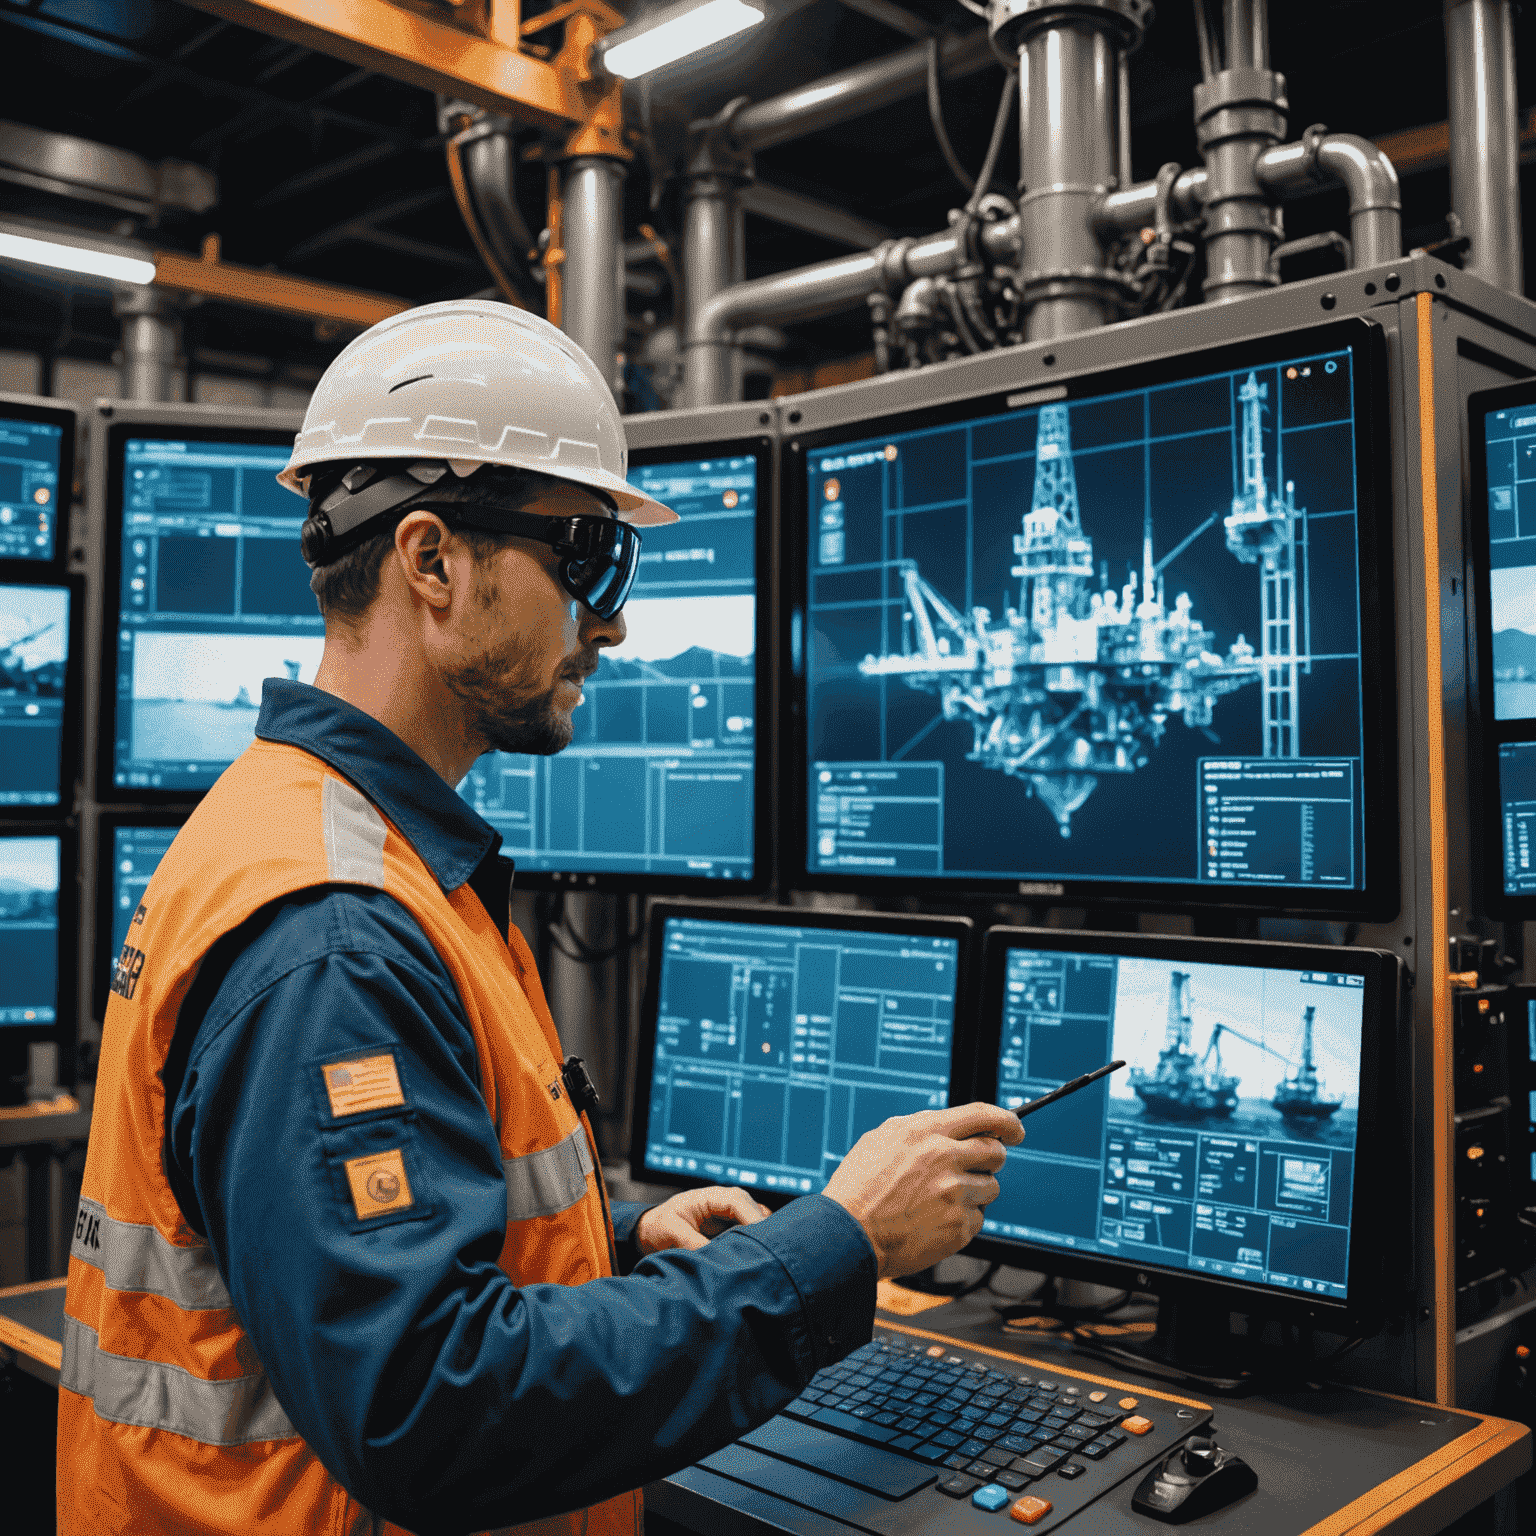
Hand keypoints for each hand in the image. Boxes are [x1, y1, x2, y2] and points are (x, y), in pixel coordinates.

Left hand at [634, 1185, 771, 1255]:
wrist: (651, 1232)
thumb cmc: (659, 1227)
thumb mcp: (671, 1232)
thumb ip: (692, 1242)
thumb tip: (716, 1259)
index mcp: (710, 1196)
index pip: (738, 1201)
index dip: (751, 1218)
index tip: (759, 1240)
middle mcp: (726, 1203)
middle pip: (755, 1210)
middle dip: (762, 1231)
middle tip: (766, 1256)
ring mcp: (732, 1216)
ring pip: (759, 1222)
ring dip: (761, 1238)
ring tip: (761, 1260)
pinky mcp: (734, 1230)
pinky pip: (753, 1234)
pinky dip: (756, 1245)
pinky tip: (755, 1261)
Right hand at [822, 1102, 1023, 1280]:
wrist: (848, 1235)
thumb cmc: (859, 1188)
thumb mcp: (883, 1139)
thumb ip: (923, 1130)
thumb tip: (952, 1128)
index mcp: (926, 1131)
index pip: (983, 1115)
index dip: (1007, 1121)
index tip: (1015, 1129)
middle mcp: (944, 1158)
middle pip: (995, 1152)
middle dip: (990, 1159)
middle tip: (974, 1168)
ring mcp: (955, 1194)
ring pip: (991, 1187)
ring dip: (975, 1192)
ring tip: (941, 1200)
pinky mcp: (959, 1227)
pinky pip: (978, 1218)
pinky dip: (963, 1220)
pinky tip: (935, 1220)